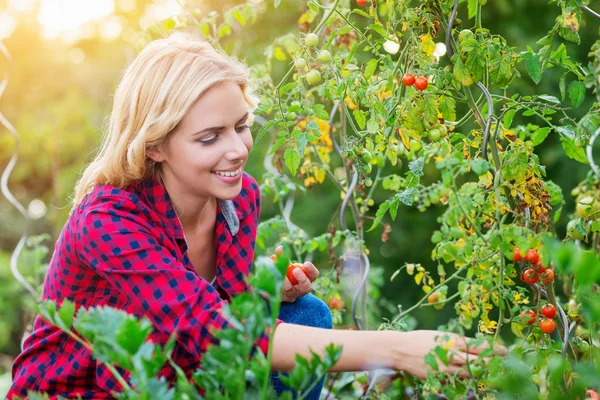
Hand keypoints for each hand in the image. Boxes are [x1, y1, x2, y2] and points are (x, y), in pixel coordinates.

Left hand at [271, 246, 319, 302]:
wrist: (271, 286)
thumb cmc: (283, 272)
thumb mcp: (284, 263)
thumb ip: (282, 256)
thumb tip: (281, 248)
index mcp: (305, 279)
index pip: (314, 275)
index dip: (311, 270)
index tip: (306, 264)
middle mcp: (300, 290)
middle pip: (307, 287)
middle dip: (302, 279)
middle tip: (296, 270)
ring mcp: (290, 297)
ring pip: (291, 293)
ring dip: (286, 283)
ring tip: (280, 275)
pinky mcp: (279, 300)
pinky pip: (276, 295)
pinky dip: (272, 288)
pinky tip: (268, 282)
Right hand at [391, 330, 506, 379]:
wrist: (401, 350)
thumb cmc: (420, 339)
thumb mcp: (440, 336)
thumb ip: (457, 342)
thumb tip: (475, 346)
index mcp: (452, 341)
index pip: (480, 346)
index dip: (494, 349)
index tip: (504, 351)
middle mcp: (452, 355)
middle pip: (479, 361)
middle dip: (493, 362)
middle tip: (502, 363)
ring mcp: (446, 369)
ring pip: (471, 373)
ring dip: (481, 372)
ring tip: (490, 372)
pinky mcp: (440, 378)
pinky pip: (456, 380)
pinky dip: (464, 379)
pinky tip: (469, 378)